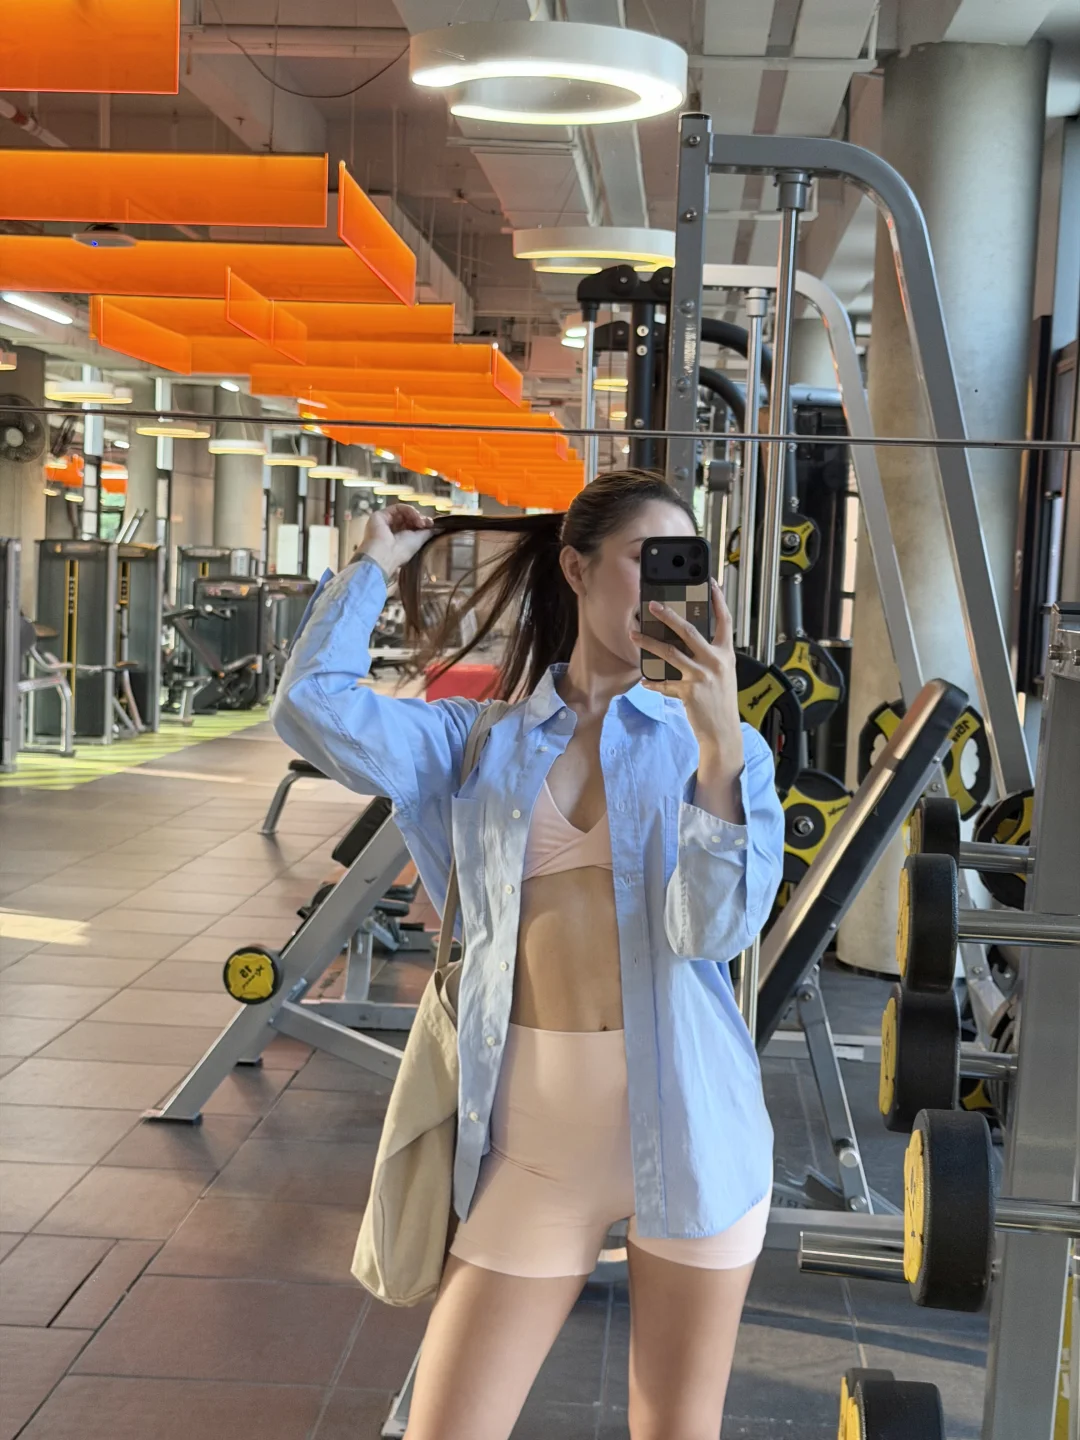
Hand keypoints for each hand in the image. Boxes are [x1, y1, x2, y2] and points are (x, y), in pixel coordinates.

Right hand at [354, 504, 434, 576]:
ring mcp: (385, 523)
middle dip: (420, 518)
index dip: (422, 522)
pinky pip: (397, 508)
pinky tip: (415, 517)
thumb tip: (441, 527)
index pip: (411, 525)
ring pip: (403, 512)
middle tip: (428, 523)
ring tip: (421, 523)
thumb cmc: (401, 552)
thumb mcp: (419, 541)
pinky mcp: (380, 515)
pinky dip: (409, 510)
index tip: (431, 525)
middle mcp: (391, 530)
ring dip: (415, 515)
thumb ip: (428, 532)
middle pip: (408, 517)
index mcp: (399, 539)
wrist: (385, 554)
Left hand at [632, 578, 743, 776]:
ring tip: (635, 634)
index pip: (724, 620)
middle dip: (669, 616)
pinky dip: (654, 682)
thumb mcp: (722, 674)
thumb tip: (685, 642)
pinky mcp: (689, 691)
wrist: (723, 731)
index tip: (710, 582)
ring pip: (670, 653)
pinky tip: (645, 680)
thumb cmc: (721, 702)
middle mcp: (715, 661)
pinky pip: (665, 683)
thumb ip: (708, 656)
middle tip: (653, 605)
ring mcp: (701, 676)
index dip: (718, 600)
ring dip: (649, 643)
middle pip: (689, 631)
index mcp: (725, 654)